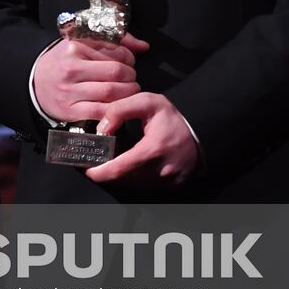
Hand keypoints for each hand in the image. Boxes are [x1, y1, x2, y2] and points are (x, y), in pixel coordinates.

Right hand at [32, 33, 147, 122]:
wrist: (35, 82)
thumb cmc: (65, 62)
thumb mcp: (84, 44)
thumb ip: (115, 41)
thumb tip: (143, 46)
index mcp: (76, 47)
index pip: (116, 52)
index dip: (129, 59)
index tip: (128, 63)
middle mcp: (71, 67)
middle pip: (116, 72)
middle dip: (131, 77)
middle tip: (130, 79)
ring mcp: (70, 90)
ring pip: (112, 92)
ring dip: (127, 93)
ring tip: (128, 91)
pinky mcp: (69, 109)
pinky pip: (101, 111)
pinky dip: (115, 109)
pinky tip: (117, 105)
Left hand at [84, 92, 199, 187]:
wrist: (202, 129)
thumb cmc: (172, 116)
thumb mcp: (147, 102)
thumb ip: (120, 110)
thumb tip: (102, 128)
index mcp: (152, 149)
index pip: (118, 170)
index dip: (98, 173)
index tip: (86, 169)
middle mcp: (161, 170)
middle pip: (123, 179)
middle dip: (106, 173)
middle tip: (94, 162)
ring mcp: (168, 180)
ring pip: (134, 185)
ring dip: (120, 176)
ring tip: (110, 163)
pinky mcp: (172, 185)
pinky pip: (146, 186)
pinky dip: (134, 178)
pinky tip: (129, 166)